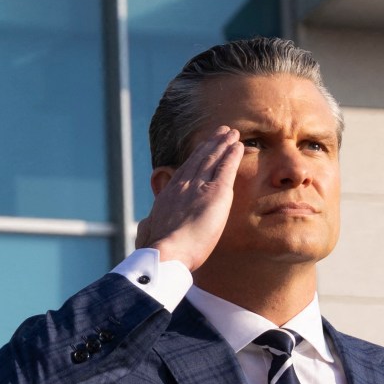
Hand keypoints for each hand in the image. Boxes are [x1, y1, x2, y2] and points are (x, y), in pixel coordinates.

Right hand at [134, 124, 242, 270]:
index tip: (202, 148)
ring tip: (231, 133)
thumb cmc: (157, 250)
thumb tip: (144, 225)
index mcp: (168, 196)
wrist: (166, 252)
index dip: (195, 158)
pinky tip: (239, 146)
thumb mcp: (147, 233)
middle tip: (220, 132)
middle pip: (199, 159)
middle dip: (210, 144)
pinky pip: (226, 168)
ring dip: (223, 144)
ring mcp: (198, 187)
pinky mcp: (216, 192)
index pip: (184, 171)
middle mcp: (182, 186)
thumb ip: (147, 226)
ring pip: (212, 159)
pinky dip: (232, 155)